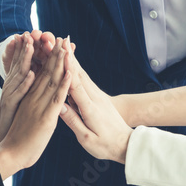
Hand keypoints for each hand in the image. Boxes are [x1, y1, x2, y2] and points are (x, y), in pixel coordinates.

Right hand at [0, 34, 35, 145]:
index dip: (28, 46)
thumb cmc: (13, 118)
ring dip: (26, 58)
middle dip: (26, 45)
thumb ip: (25, 83)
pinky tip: (32, 73)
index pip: (22, 60)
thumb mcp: (20, 96)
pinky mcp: (12, 106)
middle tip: (32, 29)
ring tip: (33, 44)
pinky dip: (26, 83)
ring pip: (19, 74)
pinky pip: (19, 93)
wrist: (1, 137)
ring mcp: (10, 94)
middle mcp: (11, 85)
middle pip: (19, 62)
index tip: (35, 32)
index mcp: (16, 82)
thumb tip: (33, 70)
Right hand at [0, 38, 72, 178]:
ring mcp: (39, 106)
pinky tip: (70, 71)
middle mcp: (34, 98)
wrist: (10, 155)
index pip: (42, 74)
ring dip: (60, 62)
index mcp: (30, 99)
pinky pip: (57, 97)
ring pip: (52, 80)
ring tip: (65, 45)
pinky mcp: (46, 118)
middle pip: (46, 72)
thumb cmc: (19, 143)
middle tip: (59, 35)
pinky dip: (64, 84)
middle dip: (54, 53)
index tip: (55, 45)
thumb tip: (35, 100)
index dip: (49, 59)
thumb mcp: (26, 122)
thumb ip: (32, 109)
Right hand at [59, 47, 132, 163]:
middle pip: (79, 74)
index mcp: (90, 109)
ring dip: (73, 59)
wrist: (125, 144)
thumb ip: (73, 121)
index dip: (68, 68)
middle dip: (69, 56)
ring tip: (64, 44)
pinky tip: (71, 61)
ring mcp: (97, 96)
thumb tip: (59, 106)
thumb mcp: (86, 139)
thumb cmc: (105, 145)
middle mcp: (94, 98)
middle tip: (60, 40)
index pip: (76, 85)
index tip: (62, 53)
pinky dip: (77, 69)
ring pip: (82, 75)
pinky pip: (84, 80)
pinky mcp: (98, 97)